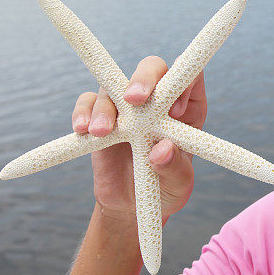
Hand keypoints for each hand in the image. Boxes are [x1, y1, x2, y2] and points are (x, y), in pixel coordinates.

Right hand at [70, 56, 206, 222]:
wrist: (130, 206)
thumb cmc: (164, 190)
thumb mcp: (178, 185)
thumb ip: (174, 168)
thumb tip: (162, 150)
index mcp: (188, 108)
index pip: (190, 78)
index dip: (184, 82)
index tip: (174, 110)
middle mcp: (157, 99)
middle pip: (152, 68)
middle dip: (143, 78)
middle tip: (135, 99)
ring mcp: (127, 106)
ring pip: (114, 84)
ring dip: (106, 106)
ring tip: (102, 132)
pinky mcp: (100, 116)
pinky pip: (87, 102)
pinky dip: (83, 112)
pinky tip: (84, 130)